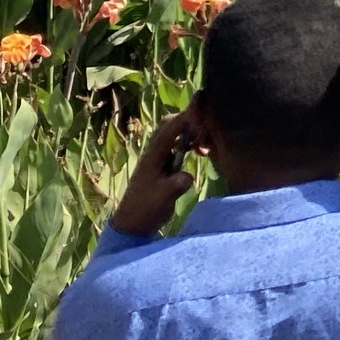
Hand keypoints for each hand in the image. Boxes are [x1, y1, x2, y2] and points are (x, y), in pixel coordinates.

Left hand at [109, 113, 199, 235]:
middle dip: (188, 120)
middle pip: (169, 124)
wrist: (133, 223)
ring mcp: (156, 158)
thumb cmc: (146, 208)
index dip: (186, 119)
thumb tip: (188, 175)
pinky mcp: (161, 165)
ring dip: (188, 131)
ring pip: (172, 133)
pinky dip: (187, 142)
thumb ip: (177, 184)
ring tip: (204, 141)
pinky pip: (174, 144)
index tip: (205, 116)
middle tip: (207, 128)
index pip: (169, 129)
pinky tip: (199, 151)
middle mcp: (154, 152)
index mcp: (153, 156)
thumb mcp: (164, 197)